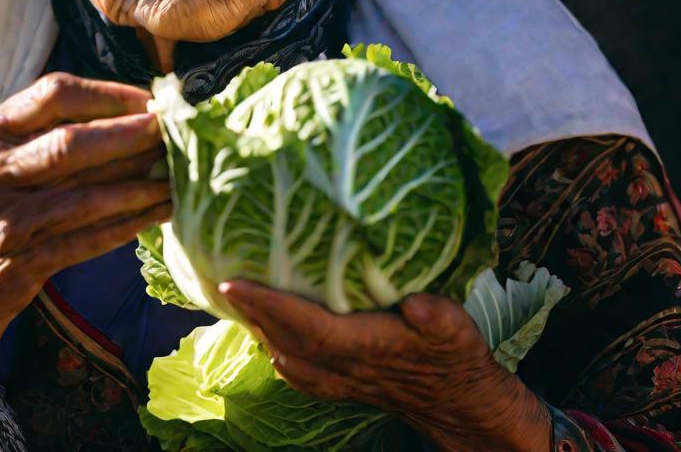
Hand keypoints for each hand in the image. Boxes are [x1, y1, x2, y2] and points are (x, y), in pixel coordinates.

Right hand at [0, 72, 169, 450]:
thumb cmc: (12, 199)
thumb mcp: (19, 153)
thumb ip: (66, 127)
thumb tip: (148, 108)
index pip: (56, 93)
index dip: (110, 94)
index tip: (152, 100)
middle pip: (70, 143)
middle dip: (128, 136)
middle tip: (173, 133)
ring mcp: (7, 219)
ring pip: (83, 197)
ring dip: (138, 186)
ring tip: (179, 178)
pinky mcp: (24, 262)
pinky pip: (87, 240)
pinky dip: (129, 226)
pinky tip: (161, 213)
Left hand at [219, 281, 550, 451]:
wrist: (463, 405)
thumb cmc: (458, 359)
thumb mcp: (457, 329)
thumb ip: (437, 316)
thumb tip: (418, 303)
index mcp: (366, 346)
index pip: (305, 324)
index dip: (267, 304)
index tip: (230, 282)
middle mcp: (344, 367)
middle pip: (283, 339)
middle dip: (248, 310)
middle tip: (217, 276)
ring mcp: (340, 380)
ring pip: (284, 355)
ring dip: (257, 328)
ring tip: (235, 298)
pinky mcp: (342, 384)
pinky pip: (295, 369)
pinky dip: (274, 348)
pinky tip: (266, 333)